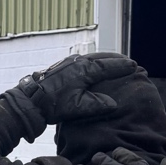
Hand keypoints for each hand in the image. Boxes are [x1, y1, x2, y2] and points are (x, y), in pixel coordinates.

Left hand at [0, 52, 135, 140]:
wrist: (31, 99)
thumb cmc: (53, 104)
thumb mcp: (77, 107)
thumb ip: (96, 104)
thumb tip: (113, 103)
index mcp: (84, 71)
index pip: (108, 66)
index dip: (122, 67)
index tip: (134, 66)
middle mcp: (77, 62)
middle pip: (102, 57)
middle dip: (116, 59)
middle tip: (129, 61)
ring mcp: (69, 62)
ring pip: (93, 57)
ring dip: (106, 58)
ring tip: (116, 61)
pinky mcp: (63, 65)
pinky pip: (85, 59)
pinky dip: (95, 60)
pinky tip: (96, 65)